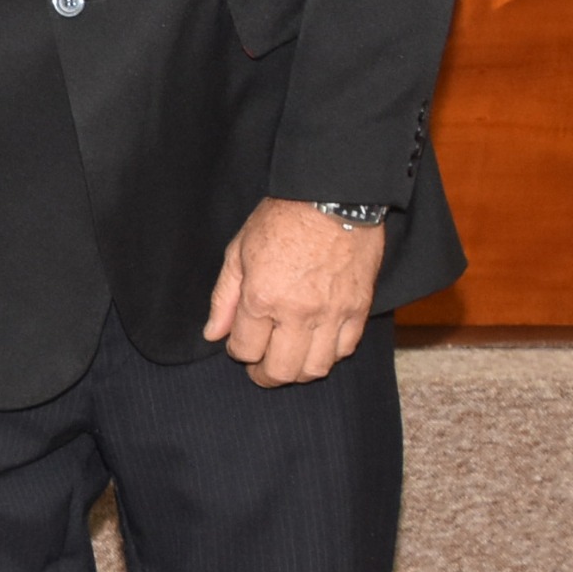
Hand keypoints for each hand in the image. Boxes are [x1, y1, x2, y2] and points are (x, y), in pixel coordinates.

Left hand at [202, 199, 388, 386]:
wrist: (333, 196)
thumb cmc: (282, 219)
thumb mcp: (238, 252)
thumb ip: (224, 298)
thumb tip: (213, 334)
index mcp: (262, 298)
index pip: (246, 350)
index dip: (238, 351)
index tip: (240, 342)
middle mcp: (297, 312)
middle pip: (280, 370)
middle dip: (265, 374)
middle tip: (261, 367)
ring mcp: (332, 314)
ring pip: (315, 369)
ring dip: (298, 371)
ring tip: (289, 359)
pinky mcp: (359, 309)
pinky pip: (345, 350)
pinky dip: (329, 354)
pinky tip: (317, 343)